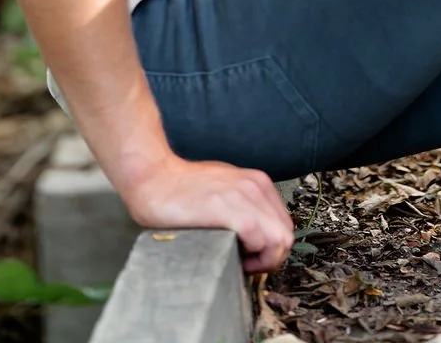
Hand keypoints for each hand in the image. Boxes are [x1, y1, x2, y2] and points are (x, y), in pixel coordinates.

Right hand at [119, 148, 294, 273]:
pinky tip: (231, 255)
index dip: (271, 247)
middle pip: (286, 235)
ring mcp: (242, 196)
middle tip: (247, 263)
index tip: (251, 256)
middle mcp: (255, 186)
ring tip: (239, 259)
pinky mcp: (227, 209)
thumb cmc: (182, 190)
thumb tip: (257, 237)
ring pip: (280, 240)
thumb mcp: (224, 192)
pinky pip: (259, 239)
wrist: (153, 178)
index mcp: (257, 183)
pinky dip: (251, 256)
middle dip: (271, 257)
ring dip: (263, 259)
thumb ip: (244, 208)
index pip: (284, 225)